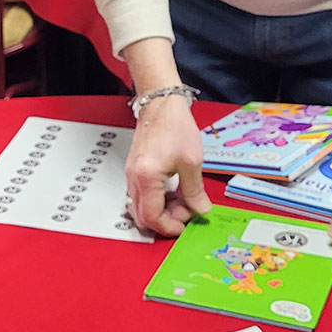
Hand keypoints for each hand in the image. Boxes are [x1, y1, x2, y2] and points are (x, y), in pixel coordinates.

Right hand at [126, 93, 209, 236]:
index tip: (183, 226)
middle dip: (165, 220)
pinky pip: (141, 195)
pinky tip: (173, 191)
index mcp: (147, 177)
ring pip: (141, 206)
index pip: (152, 216)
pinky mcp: (134, 171)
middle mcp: (134, 178)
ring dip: (161, 210)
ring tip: (182, 200)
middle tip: (185, 212)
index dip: (169, 226)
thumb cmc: (173, 125)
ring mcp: (131, 174)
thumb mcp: (191, 161)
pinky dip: (156, 199)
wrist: (161, 104)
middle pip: (142, 216)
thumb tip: (200, 209)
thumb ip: (194, 190)